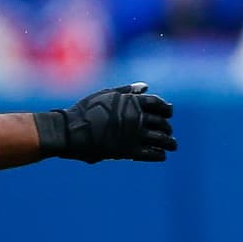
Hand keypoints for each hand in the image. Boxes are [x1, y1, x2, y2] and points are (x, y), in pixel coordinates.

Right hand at [34, 82, 176, 162]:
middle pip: (162, 122)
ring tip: (172, 146)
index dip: (167, 109)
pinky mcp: (128, 151)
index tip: (169, 113)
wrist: (69, 131)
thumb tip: (146, 86)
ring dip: (169, 142)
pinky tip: (161, 155)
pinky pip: (151, 153)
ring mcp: (133, 134)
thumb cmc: (85, 111)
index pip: (159, 104)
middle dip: (168, 128)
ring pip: (161, 139)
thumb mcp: (105, 95)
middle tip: (169, 133)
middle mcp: (136, 117)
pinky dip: (159, 154)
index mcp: (132, 101)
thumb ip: (127, 91)